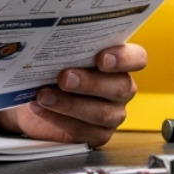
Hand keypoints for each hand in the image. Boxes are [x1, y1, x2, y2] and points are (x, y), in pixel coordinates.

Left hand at [0, 43, 146, 146]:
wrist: (36, 97)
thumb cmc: (53, 69)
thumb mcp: (61, 55)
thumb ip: (67, 47)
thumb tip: (53, 39)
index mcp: (119, 63)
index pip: (137, 58)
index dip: (124, 59)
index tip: (101, 58)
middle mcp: (121, 88)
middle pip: (120, 87)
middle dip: (90, 82)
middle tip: (64, 77)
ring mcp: (113, 114)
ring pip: (103, 113)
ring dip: (70, 104)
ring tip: (44, 95)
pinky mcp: (98, 135)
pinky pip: (85, 132)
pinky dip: (60, 119)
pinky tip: (42, 109)